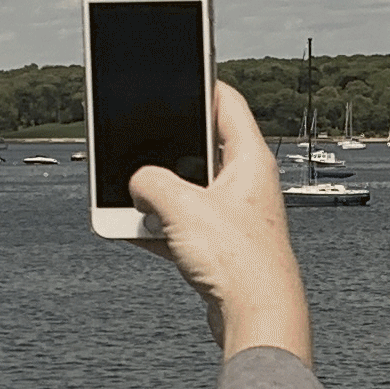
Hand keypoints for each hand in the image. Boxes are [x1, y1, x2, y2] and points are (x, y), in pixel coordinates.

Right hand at [130, 83, 312, 363]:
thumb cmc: (238, 260)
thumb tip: (138, 183)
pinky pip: (185, 227)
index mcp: (249, 159)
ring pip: (189, 190)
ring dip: (159, 192)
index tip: (175, 68)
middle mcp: (247, 184)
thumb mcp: (181, 206)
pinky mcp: (225, 248)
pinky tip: (135, 230)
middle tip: (137, 133)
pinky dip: (160, 227)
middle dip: (167, 144)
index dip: (198, 81)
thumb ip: (150, 182)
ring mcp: (237, 217)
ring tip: (130, 192)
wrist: (259, 319)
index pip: (225, 101)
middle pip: (202, 146)